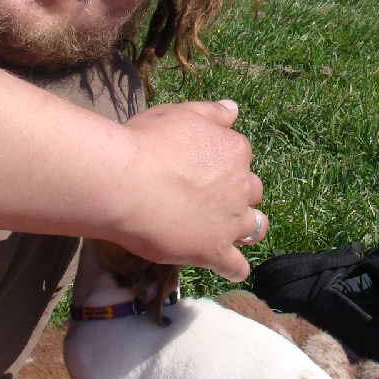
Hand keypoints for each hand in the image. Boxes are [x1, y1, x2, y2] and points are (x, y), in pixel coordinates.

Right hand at [117, 99, 267, 280]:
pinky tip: (228, 267)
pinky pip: (236, 266)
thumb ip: (211, 113)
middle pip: (252, 191)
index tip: (202, 169)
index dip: (222, 164)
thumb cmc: (145, 142)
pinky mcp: (214, 251)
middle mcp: (241, 185)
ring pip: (255, 228)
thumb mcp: (179, 114)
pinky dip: (235, 268)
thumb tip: (234, 109)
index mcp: (234, 150)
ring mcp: (230, 221)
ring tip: (227, 232)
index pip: (239, 156)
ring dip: (245, 229)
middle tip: (209, 199)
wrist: (123, 182)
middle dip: (237, 195)